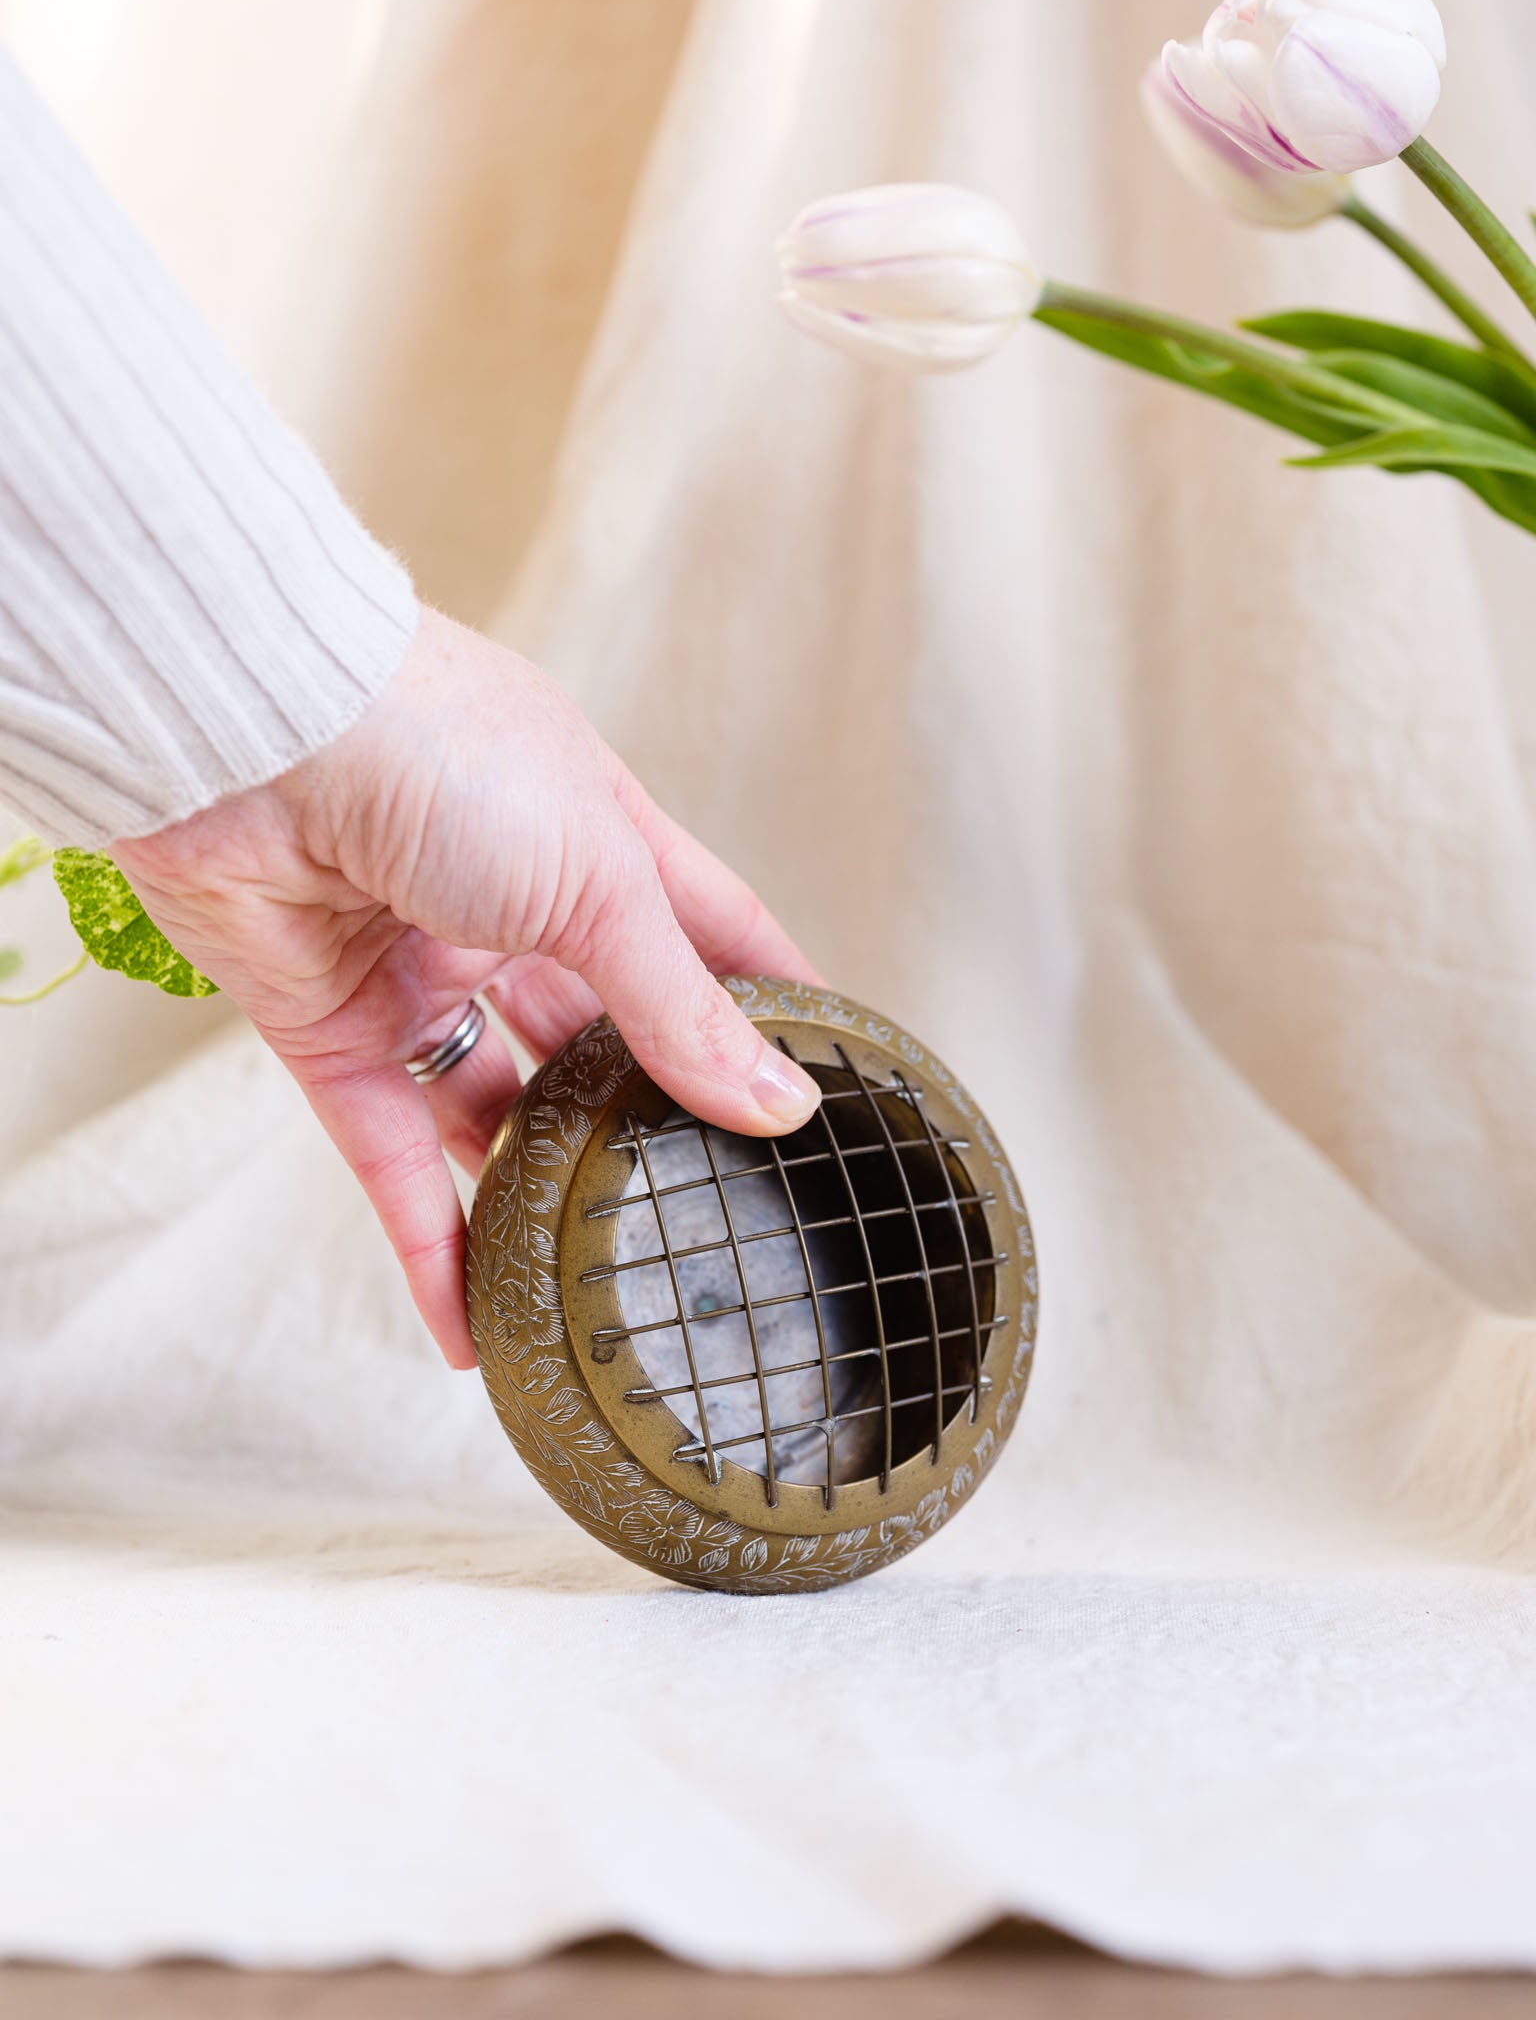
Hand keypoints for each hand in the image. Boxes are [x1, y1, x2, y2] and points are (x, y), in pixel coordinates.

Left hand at [111, 607, 820, 1367]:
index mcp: (596, 845)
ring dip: (537, 1189)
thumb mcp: (599, 882)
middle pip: (600, 1037)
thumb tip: (777, 1103)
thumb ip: (680, 1006)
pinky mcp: (327, 1029)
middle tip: (709, 1212)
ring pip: (493, 1107)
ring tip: (596, 1284)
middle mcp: (511, 910)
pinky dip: (426, 1240)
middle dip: (647, 1118)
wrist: (250, 723)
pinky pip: (387, 1154)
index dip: (767, 1004)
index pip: (710, 936)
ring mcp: (418, 972)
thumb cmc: (438, 752)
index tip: (824, 1086)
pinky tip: (470, 1328)